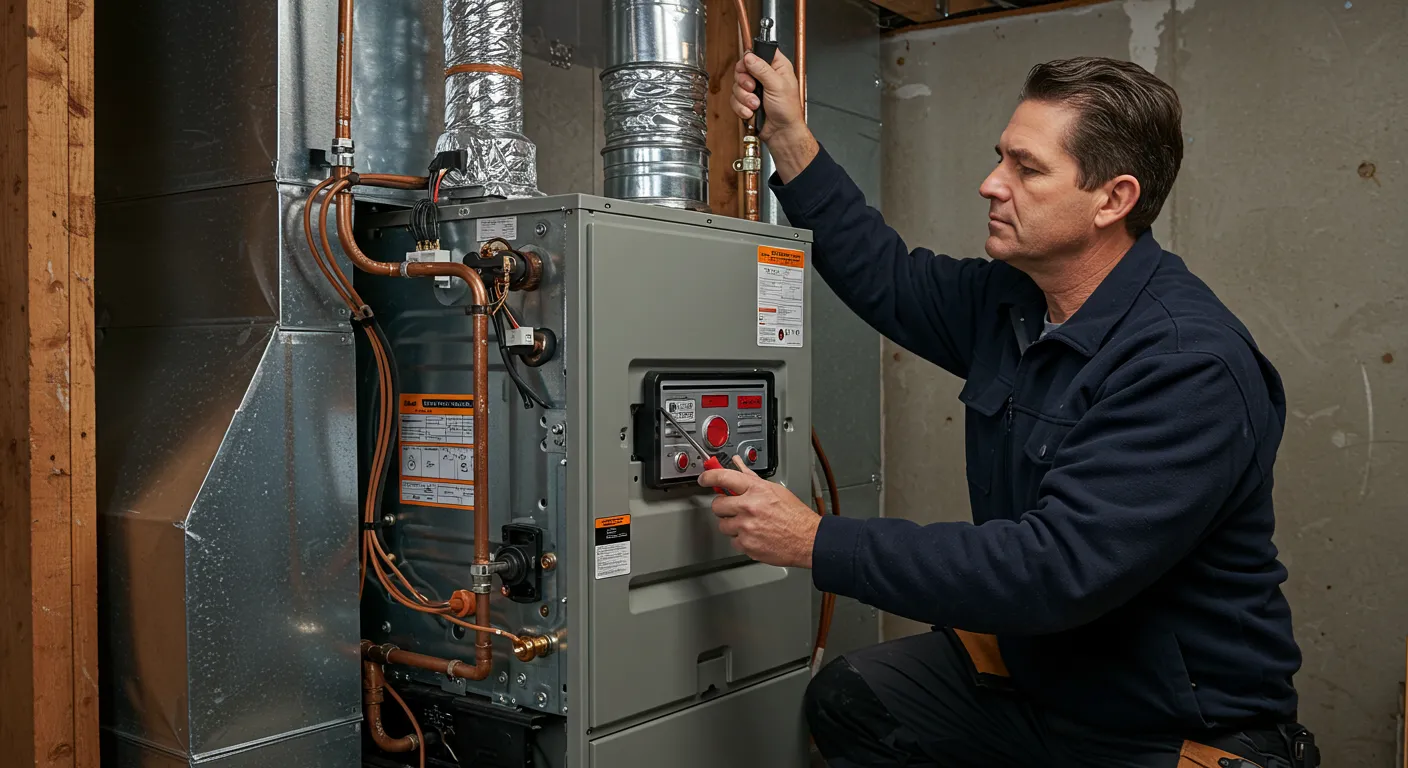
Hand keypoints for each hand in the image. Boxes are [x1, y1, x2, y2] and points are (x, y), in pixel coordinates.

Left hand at [699, 456, 820, 567]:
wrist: (808, 540)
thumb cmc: (795, 515)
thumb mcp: (774, 490)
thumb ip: (751, 478)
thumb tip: (737, 464)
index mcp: (756, 490)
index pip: (723, 477)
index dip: (709, 476)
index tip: (704, 478)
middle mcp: (748, 508)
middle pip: (717, 505)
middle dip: (723, 506)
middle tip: (733, 508)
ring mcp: (746, 528)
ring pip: (723, 525)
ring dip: (732, 525)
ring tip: (750, 524)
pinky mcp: (747, 545)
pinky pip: (733, 541)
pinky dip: (742, 540)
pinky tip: (755, 535)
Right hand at [731, 51, 818, 181]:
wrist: (780, 133)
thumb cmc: (787, 111)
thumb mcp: (778, 85)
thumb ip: (762, 69)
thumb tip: (749, 57)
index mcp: (776, 67)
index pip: (758, 52)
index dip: (750, 59)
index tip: (749, 67)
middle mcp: (764, 76)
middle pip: (742, 68)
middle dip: (744, 81)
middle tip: (752, 88)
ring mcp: (754, 89)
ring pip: (736, 85)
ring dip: (744, 98)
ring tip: (756, 105)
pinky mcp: (746, 101)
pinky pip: (734, 99)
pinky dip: (741, 107)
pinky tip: (751, 112)